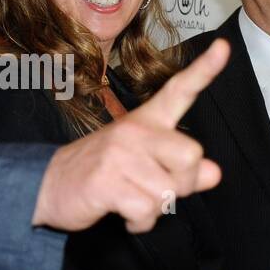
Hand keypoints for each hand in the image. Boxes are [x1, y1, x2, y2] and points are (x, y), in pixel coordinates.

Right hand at [33, 39, 228, 232]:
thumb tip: (213, 173)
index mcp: (145, 121)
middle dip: (181, 183)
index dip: (205, 70)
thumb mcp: (144, 165)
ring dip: (155, 208)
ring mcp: (119, 155)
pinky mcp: (106, 181)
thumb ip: (180, 168)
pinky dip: (140, 222)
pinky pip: (146, 211)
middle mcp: (134, 132)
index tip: (223, 47)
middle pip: (191, 155)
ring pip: (168, 192)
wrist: (46, 185)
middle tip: (156, 188)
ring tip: (132, 200)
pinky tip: (124, 214)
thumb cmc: (102, 173)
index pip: (179, 91)